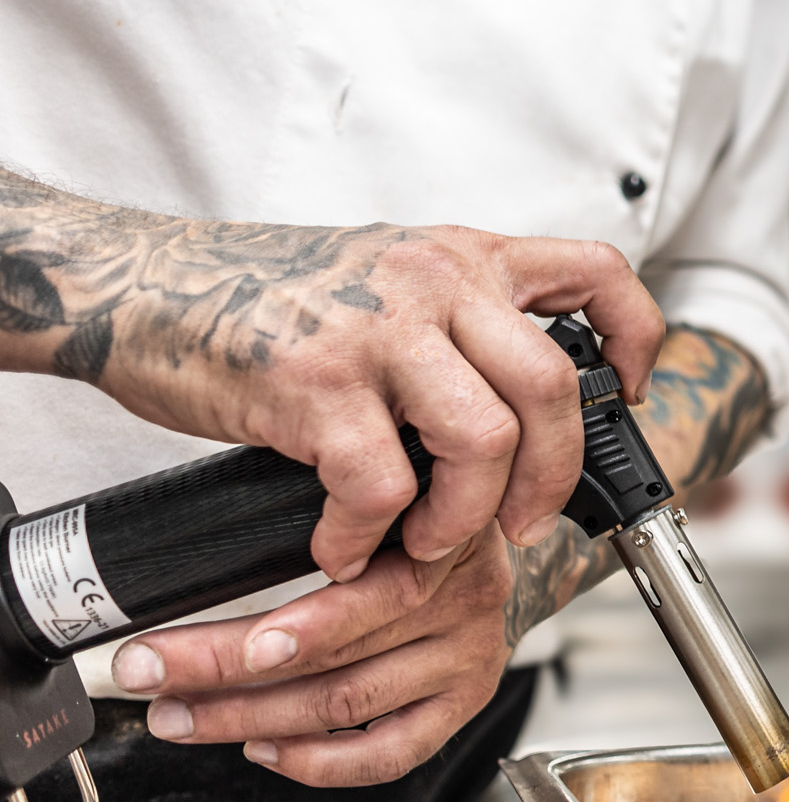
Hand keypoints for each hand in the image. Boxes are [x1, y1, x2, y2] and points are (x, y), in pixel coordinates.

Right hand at [0, 171, 664, 578]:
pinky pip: (380, 483)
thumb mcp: (383, 277)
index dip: (637, 333)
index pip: (596, 270)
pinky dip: (366, 536)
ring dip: (463, 517)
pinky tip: (339, 545)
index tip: (631, 390)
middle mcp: (434, 280)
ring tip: (424, 544)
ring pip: (484, 440)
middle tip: (521, 524)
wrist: (137, 285)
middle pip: (552, 386)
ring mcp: (377, 330)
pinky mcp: (313, 384)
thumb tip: (516, 409)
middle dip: (551, 476)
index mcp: (463, 255)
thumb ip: (453, 319)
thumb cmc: (257, 297)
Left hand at [107, 528, 530, 787]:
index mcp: (439, 534)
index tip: (173, 644)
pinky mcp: (468, 702)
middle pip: (332, 654)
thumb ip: (330, 510)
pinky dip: (320, 762)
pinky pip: (391, 755)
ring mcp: (470, 656)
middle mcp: (465, 597)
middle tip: (147, 676)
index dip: (261, 632)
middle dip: (220, 672)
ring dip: (249, 717)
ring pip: (346, 704)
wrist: (506, 540)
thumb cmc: (420, 513)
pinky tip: (263, 748)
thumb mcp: (387, 488)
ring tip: (179, 716)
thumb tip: (202, 543)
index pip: (347, 592)